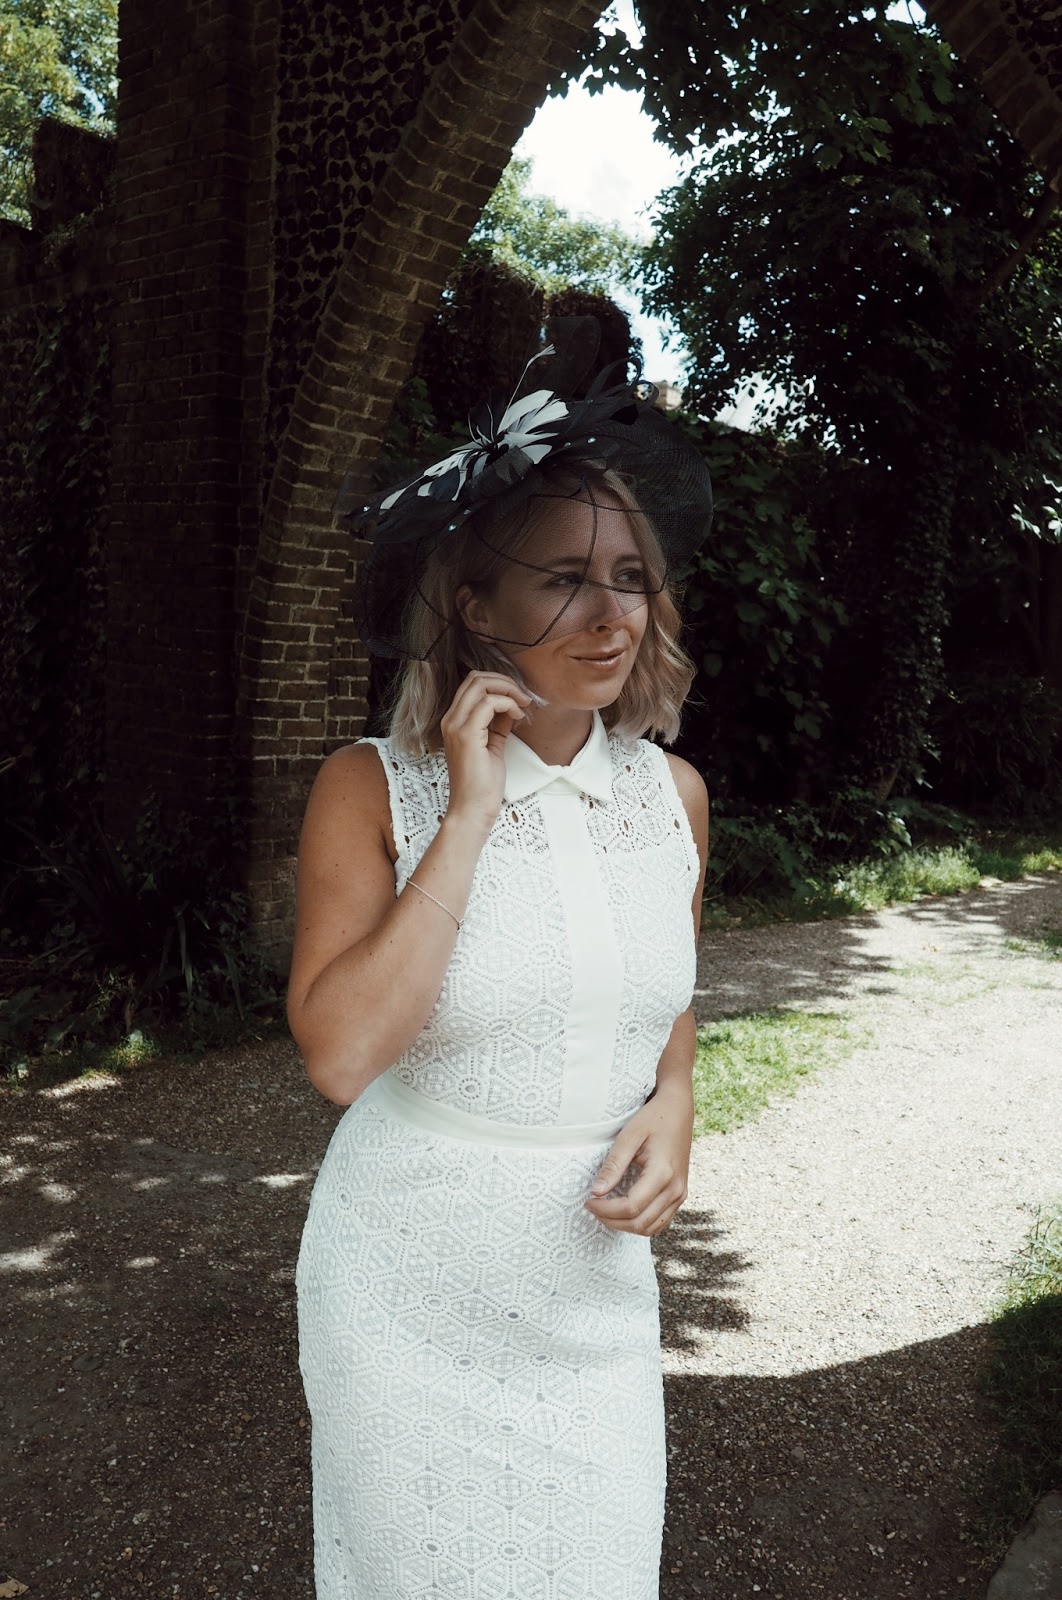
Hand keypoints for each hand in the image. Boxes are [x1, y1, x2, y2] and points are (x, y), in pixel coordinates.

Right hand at [439, 670, 532, 831]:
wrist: (473, 809)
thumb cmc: (482, 783)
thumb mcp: (492, 745)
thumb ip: (498, 723)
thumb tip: (512, 706)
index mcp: (453, 721)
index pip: (472, 684)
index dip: (499, 684)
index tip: (519, 698)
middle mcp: (450, 720)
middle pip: (475, 678)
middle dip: (505, 682)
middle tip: (524, 696)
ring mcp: (456, 726)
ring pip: (480, 684)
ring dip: (508, 690)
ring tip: (524, 704)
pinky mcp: (466, 734)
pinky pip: (489, 703)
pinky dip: (508, 703)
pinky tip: (518, 716)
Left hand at [584, 1084, 692, 1236]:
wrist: (678, 1110)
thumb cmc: (653, 1119)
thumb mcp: (629, 1136)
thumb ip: (613, 1165)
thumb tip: (596, 1192)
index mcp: (663, 1173)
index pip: (631, 1207)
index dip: (606, 1210)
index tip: (588, 1201)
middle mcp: (676, 1189)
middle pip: (640, 1223)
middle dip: (612, 1221)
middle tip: (592, 1208)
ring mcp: (680, 1194)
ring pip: (651, 1228)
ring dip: (625, 1226)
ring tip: (605, 1211)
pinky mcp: (680, 1194)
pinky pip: (660, 1222)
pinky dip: (640, 1223)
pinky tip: (623, 1211)